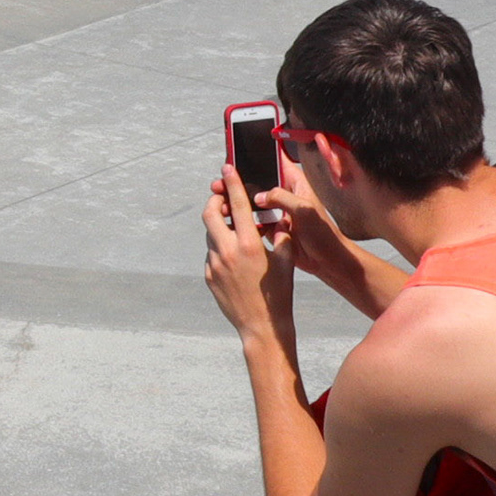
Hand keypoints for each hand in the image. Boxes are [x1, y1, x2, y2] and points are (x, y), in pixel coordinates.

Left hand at [202, 176, 290, 343]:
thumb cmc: (279, 294)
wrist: (262, 326)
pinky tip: (236, 259)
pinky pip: (212, 255)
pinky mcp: (209, 276)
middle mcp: (227, 251)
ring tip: (237, 234)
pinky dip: (221, 249)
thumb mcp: (286, 261)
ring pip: (211, 235)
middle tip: (223, 199)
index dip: (231, 183)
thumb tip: (279, 219)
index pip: (236, 204)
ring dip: (220, 228)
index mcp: (248, 244)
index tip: (227, 169)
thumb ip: (282, 236)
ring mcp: (215, 264)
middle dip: (215, 202)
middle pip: (210, 214)